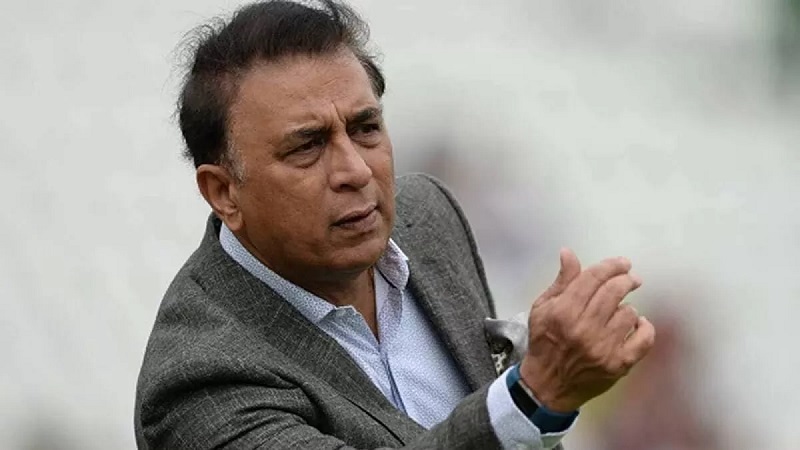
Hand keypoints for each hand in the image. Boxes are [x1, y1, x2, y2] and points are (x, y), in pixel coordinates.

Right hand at [519, 248, 655, 412]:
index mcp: (563, 312)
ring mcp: (603, 348)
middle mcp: (584, 329)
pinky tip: (636, 325)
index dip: (611, 266)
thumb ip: (562, 281)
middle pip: (615, 291)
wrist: (547, 385)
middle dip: (626, 280)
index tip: (622, 263)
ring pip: (629, 312)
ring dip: (627, 308)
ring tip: (618, 312)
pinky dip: (644, 328)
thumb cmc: (545, 342)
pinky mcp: (618, 365)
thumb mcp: (543, 308)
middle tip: (630, 279)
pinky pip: (644, 338)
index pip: (593, 278)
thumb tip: (569, 254)